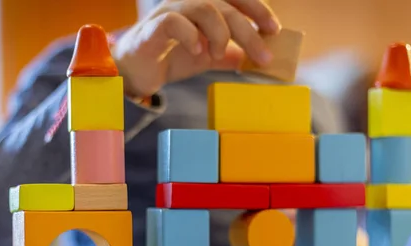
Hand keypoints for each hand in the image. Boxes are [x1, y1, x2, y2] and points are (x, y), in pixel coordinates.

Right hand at [112, 0, 279, 97]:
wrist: (136, 73)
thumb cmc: (170, 57)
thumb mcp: (208, 57)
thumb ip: (230, 55)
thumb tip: (257, 60)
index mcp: (204, 5)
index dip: (258, 9)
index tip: (274, 30)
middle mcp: (188, 2)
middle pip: (225, 5)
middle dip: (248, 30)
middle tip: (263, 55)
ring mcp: (170, 12)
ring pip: (204, 8)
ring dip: (220, 33)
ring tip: (220, 54)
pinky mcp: (152, 28)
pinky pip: (174, 22)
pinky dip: (191, 36)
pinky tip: (199, 52)